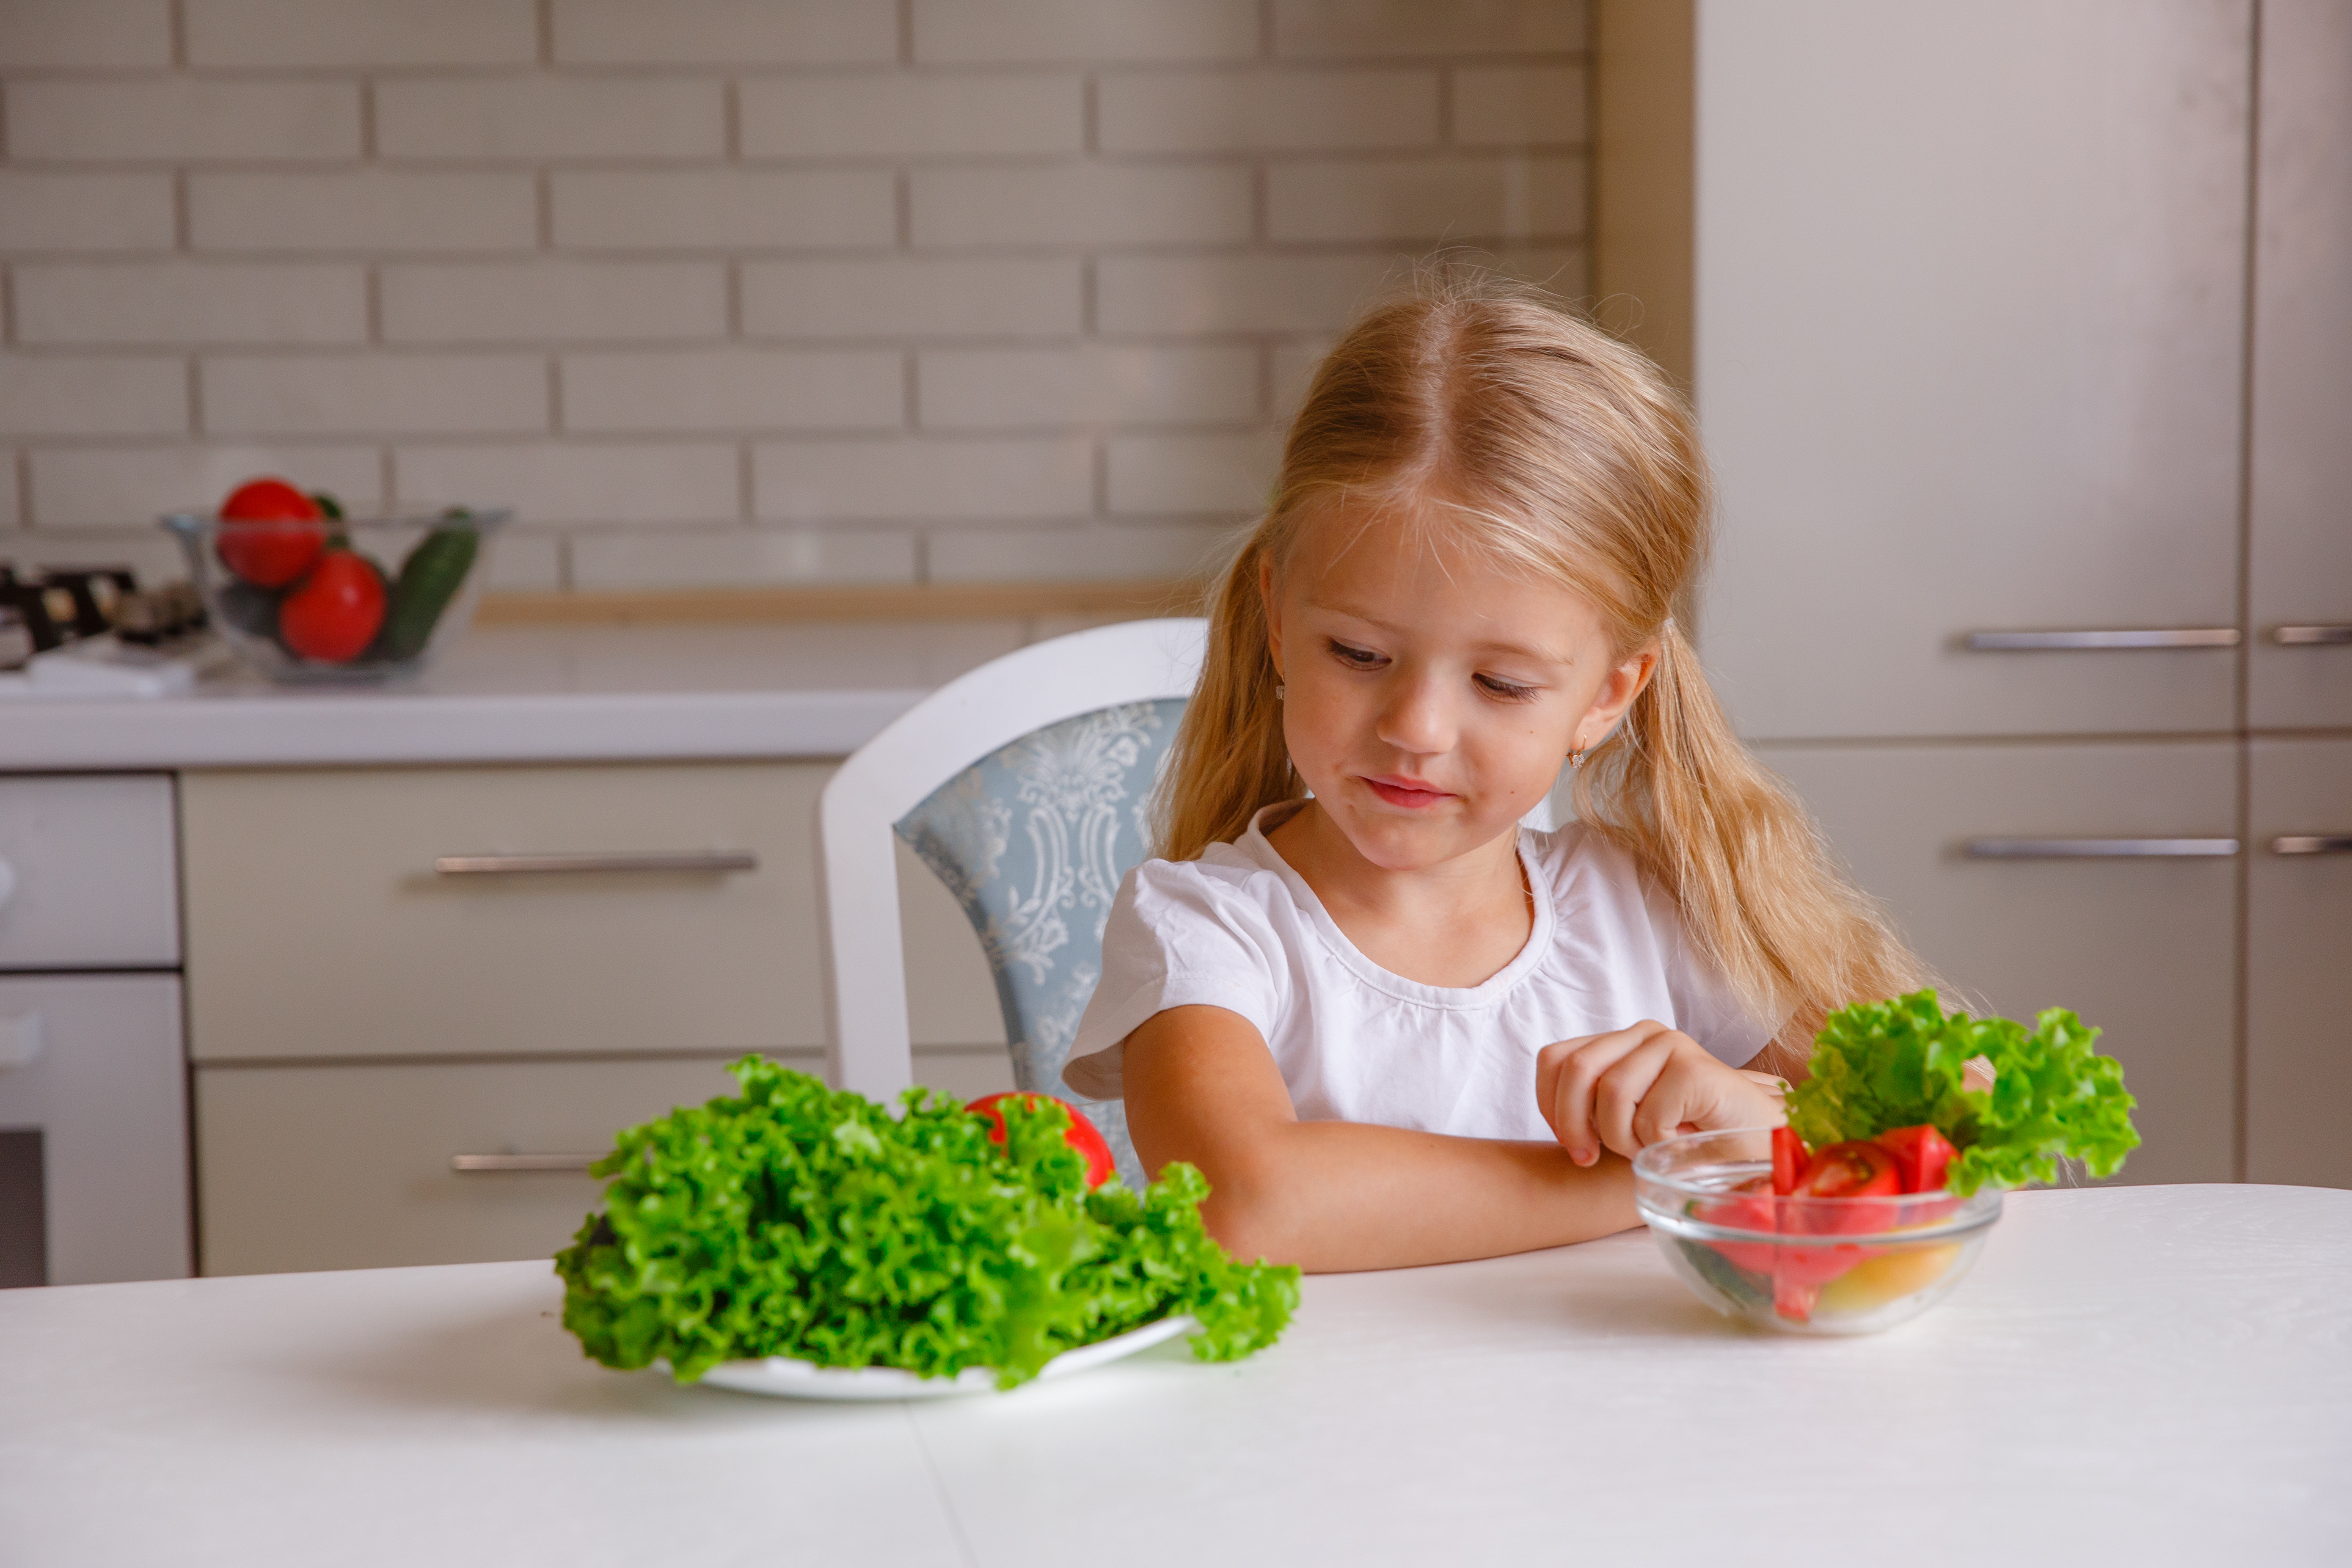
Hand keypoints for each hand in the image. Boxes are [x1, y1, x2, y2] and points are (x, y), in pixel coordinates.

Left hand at [1536, 1021, 1785, 1166]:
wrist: (1754, 1142)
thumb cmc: (1686, 1134)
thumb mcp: (1628, 1117)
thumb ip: (1593, 1107)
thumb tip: (1562, 1125)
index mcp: (1619, 1041)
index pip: (1553, 1059)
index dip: (1550, 1105)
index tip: (1573, 1144)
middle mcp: (1642, 1034)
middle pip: (1576, 1069)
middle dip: (1573, 1124)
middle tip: (1590, 1158)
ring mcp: (1671, 1046)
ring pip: (1611, 1094)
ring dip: (1624, 1139)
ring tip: (1651, 1147)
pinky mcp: (1696, 1069)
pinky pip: (1650, 1117)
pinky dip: (1657, 1144)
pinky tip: (1681, 1141)